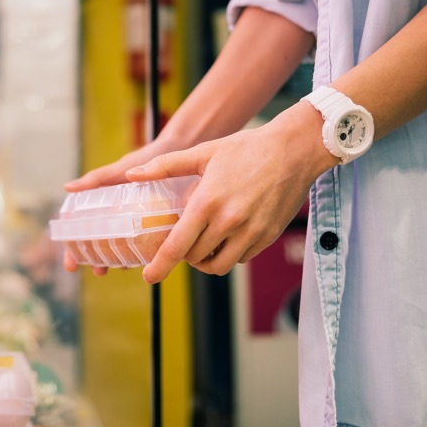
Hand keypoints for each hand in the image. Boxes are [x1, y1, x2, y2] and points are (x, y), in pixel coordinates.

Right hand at [62, 138, 177, 274]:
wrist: (180, 150)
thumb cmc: (147, 158)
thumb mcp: (121, 170)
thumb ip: (97, 179)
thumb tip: (67, 187)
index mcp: (106, 204)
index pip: (83, 231)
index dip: (74, 249)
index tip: (70, 265)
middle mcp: (120, 215)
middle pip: (102, 244)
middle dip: (97, 260)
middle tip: (98, 271)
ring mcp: (139, 220)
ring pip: (124, 247)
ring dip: (119, 259)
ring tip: (120, 267)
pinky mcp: (159, 223)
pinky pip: (149, 243)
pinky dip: (143, 252)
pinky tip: (146, 259)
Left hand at [127, 103, 338, 283]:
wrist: (294, 151)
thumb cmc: (246, 149)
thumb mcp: (203, 152)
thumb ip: (164, 166)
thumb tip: (132, 174)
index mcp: (207, 202)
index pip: (177, 246)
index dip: (160, 266)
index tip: (148, 277)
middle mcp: (228, 222)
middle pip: (195, 258)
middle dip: (184, 255)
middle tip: (181, 243)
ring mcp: (250, 232)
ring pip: (218, 265)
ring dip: (205, 261)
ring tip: (202, 245)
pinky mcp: (267, 237)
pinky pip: (241, 259)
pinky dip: (228, 255)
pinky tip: (226, 237)